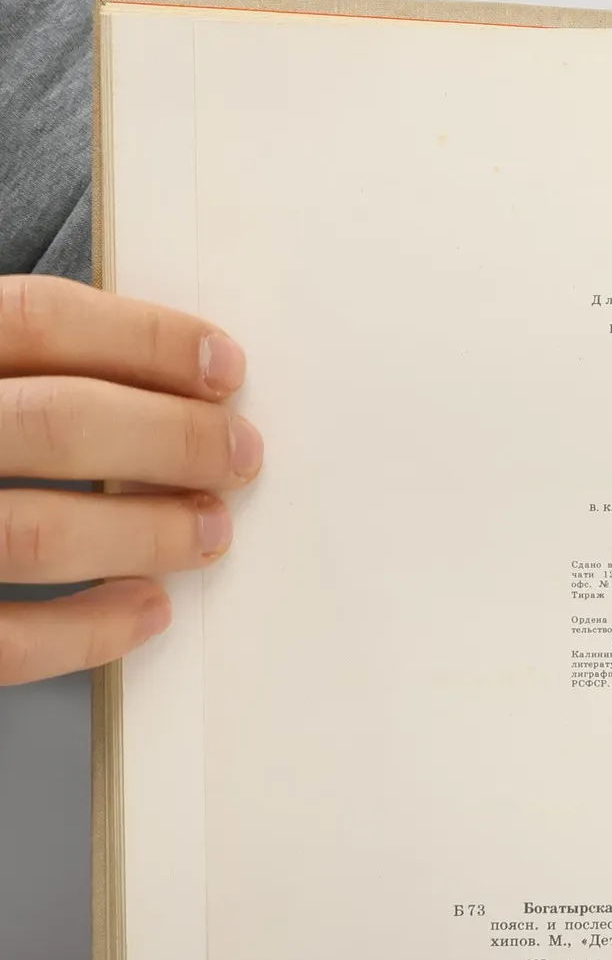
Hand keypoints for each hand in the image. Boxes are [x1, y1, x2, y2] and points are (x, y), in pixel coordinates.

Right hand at [0, 276, 259, 685]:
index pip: (35, 319)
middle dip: (174, 440)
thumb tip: (163, 375)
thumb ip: (13, 368)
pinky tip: (146, 608)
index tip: (224, 365)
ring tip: (209, 529)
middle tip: (240, 453)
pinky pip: (5, 640)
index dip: (145, 338)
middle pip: (57, 423)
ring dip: (148, 533)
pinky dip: (90, 630)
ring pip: (38, 534)